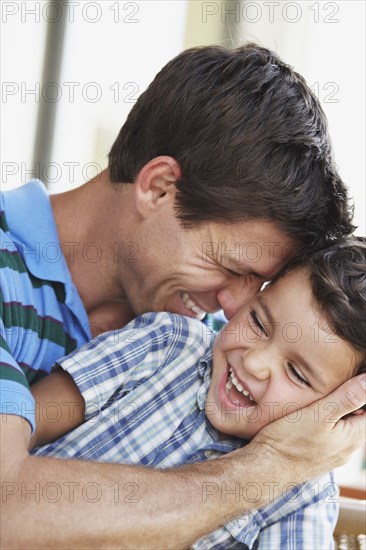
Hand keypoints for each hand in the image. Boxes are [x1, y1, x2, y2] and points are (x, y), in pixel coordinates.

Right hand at [250, 374, 365, 482]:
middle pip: (357, 416)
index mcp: (353, 437)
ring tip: (317, 398)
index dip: (359, 392)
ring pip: (341, 424)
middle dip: (347, 400)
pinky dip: (324, 421)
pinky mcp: (319, 455)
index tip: (344, 383)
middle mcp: (348, 448)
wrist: (265, 467)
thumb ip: (347, 397)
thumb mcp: (319, 413)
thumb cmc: (288, 440)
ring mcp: (334, 454)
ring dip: (334, 410)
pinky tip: (308, 415)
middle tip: (329, 386)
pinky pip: (329, 434)